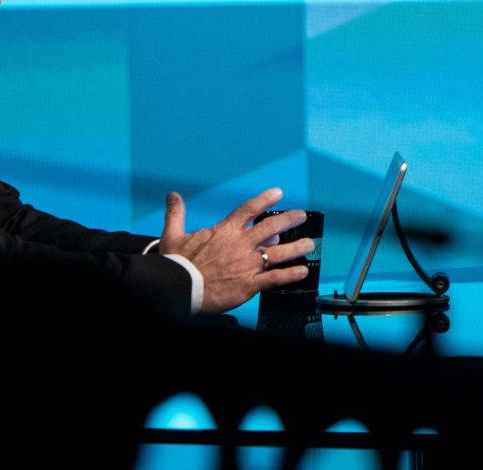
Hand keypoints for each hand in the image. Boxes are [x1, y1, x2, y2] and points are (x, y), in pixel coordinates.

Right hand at [160, 187, 315, 312]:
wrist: (180, 289)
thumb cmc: (178, 264)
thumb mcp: (173, 234)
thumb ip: (177, 213)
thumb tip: (173, 195)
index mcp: (225, 231)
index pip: (249, 209)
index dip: (265, 199)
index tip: (278, 193)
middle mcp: (241, 245)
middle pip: (271, 227)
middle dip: (289, 220)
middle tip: (301, 216)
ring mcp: (247, 264)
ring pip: (278, 253)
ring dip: (296, 248)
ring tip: (309, 244)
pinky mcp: (249, 284)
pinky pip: (275, 278)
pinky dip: (290, 275)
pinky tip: (302, 272)